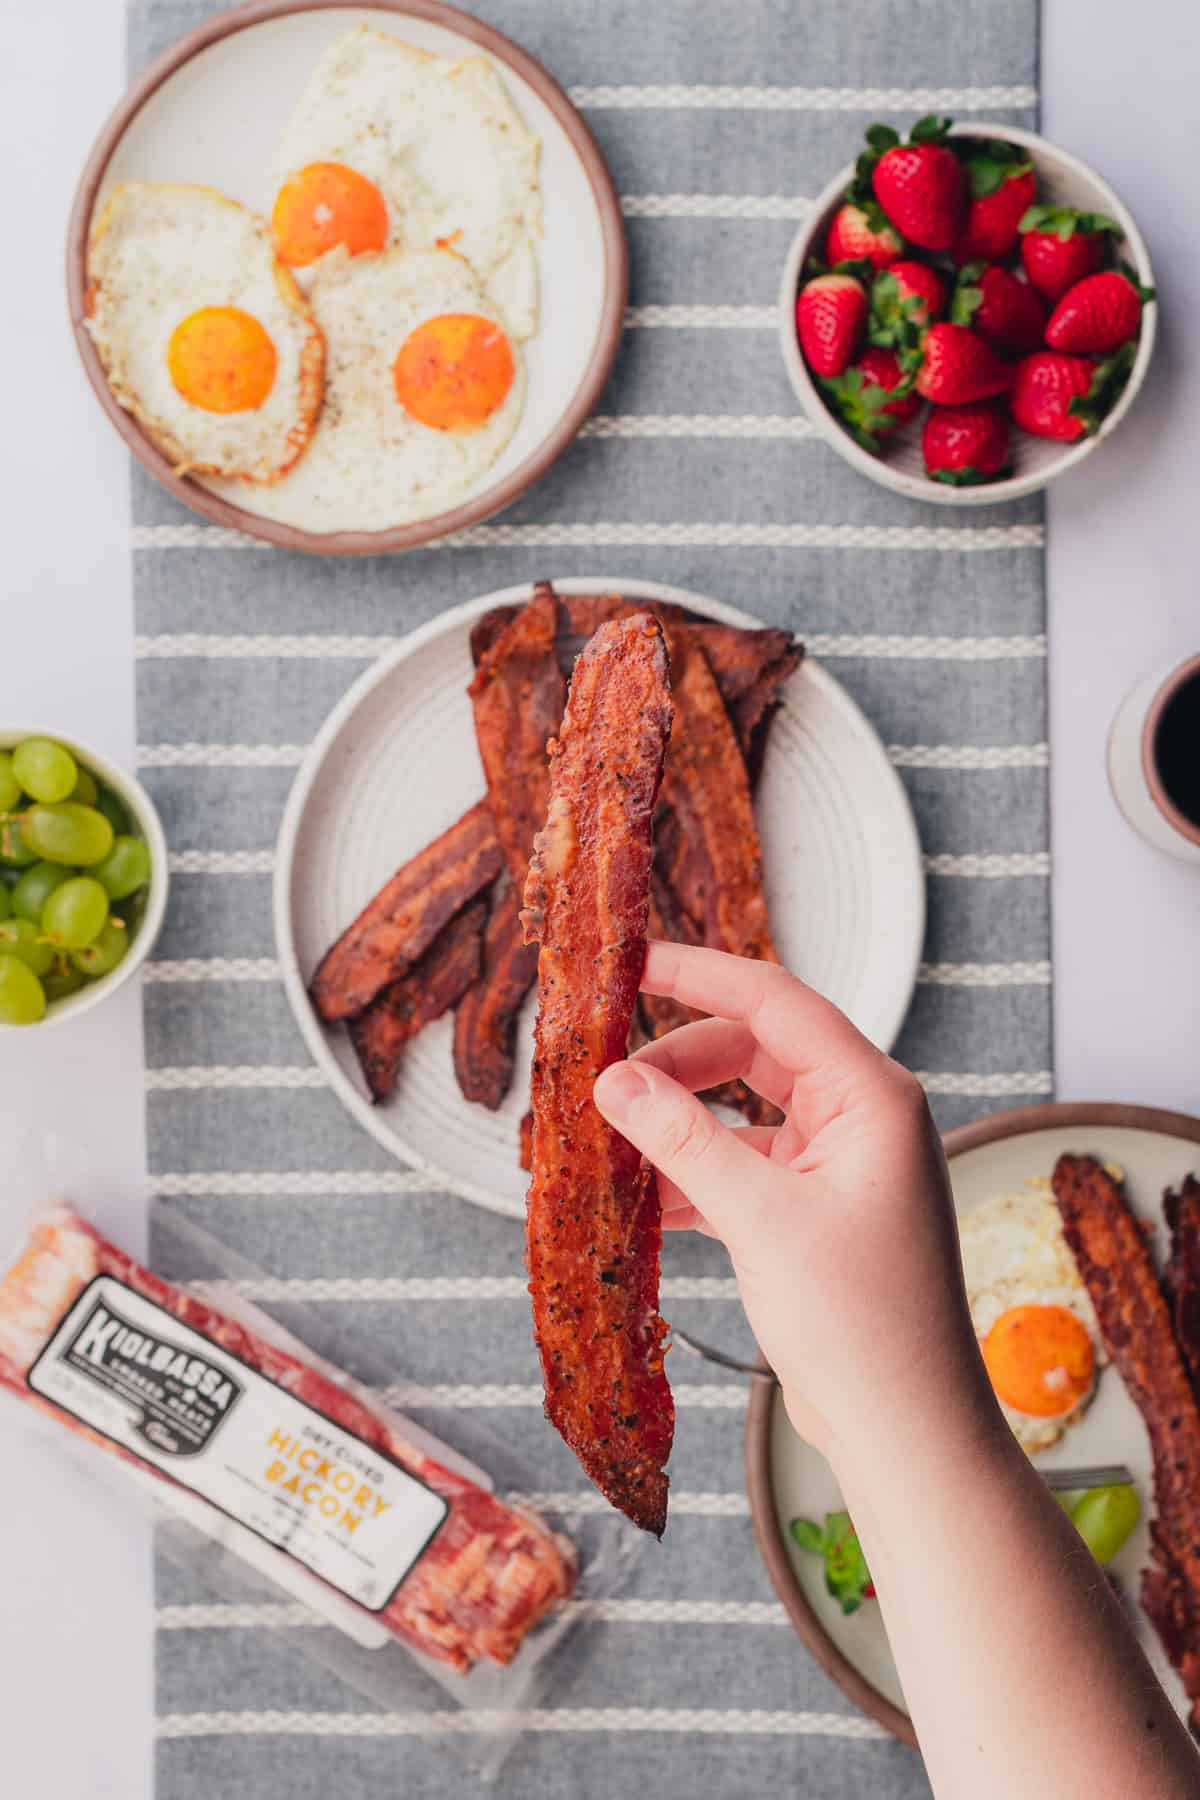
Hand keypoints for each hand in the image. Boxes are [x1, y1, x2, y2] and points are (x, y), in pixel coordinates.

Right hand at [594, 943, 993, 1472]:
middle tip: (602, 1078)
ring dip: (677, 1125)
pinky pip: (745, 1167)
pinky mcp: (818, 1211)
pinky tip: (638, 1201)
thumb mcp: (760, 1220)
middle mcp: (862, 1117)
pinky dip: (693, 1176)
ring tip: (606, 1142)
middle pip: (753, 1051)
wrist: (906, 1431)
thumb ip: (682, 1140)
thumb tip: (612, 1081)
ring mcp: (841, 1165)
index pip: (775, 1001)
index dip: (698, 973)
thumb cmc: (861, 1325)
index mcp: (872, 1096)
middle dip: (675, 1063)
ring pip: (742, 1112)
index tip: (631, 960)